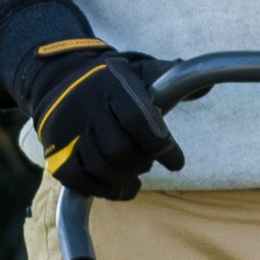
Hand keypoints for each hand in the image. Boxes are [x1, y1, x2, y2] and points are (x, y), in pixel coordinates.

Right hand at [31, 44, 188, 199]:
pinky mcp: (56, 153)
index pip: (138, 121)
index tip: (176, 162)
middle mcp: (89, 109)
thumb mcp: (141, 71)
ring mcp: (70, 133)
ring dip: (126, 179)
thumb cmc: (112, 81)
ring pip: (101, 168)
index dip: (161, 146)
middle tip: (151, 161)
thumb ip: (172, 77)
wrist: (60, 79)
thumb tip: (204, 88)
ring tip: (136, 177)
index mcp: (114, 87)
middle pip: (120, 151)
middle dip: (143, 162)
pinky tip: (120, 187)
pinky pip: (79, 180)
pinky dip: (104, 189)